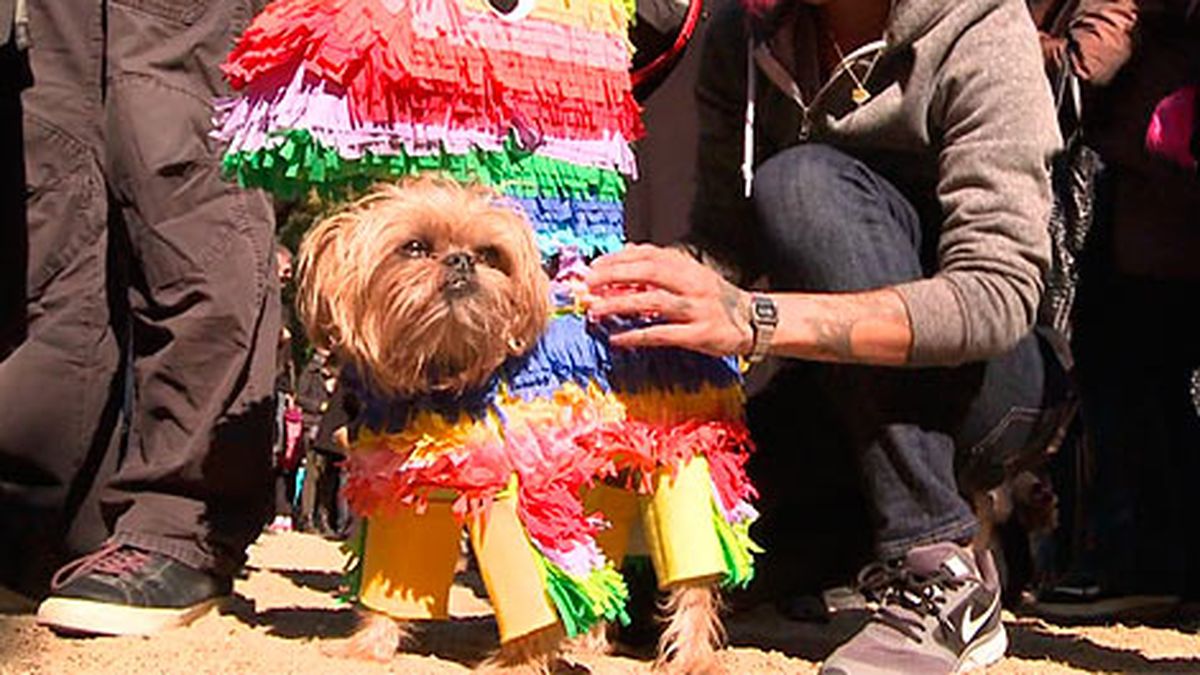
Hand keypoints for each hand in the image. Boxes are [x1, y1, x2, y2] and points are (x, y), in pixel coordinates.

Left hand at [585, 244, 752, 355]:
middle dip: (614, 276)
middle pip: (647, 272)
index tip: (593, 267)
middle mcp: (692, 282)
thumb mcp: (691, 274)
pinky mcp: (699, 334)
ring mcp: (696, 308)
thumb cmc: (716, 298)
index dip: (618, 258)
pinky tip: (618, 338)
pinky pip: (663, 333)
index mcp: (687, 266)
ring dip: (620, 304)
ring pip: (653, 301)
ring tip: (595, 310)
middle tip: (588, 285)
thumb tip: (626, 249)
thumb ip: (659, 264)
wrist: (754, 321)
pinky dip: (638, 335)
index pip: (648, 254)